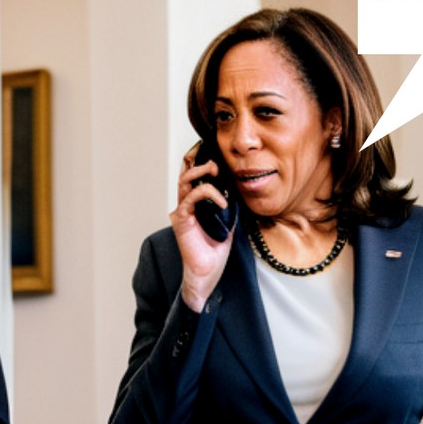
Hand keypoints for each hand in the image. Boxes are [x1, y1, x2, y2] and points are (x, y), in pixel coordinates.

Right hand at [171, 147, 234, 311]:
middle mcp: (186, 203)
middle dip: (198, 159)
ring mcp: (182, 210)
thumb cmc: (215, 249)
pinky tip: (222, 202)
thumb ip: (230, 204)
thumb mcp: (229, 221)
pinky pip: (191, 198)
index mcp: (196, 201)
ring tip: (214, 171)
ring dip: (200, 171)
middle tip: (214, 159)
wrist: (208, 271)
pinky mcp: (182, 219)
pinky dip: (207, 194)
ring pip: (185, 180)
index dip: (201, 159)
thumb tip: (240, 189)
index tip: (215, 152)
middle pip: (185, 171)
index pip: (194, 173)